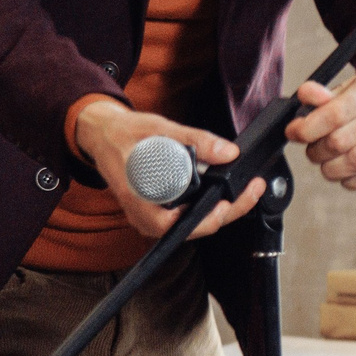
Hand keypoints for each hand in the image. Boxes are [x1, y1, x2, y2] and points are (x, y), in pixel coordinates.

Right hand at [74, 98, 267, 239]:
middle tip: (252, 190)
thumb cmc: (124, 134)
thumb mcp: (159, 129)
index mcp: (140, 202)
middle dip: (227, 211)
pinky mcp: (161, 208)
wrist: (103, 134)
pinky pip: (188, 212)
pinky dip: (209, 201)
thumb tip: (228, 153)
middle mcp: (146, 216)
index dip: (209, 219)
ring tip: (246, 189)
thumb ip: (194, 141)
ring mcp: (153, 215)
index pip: (179, 226)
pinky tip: (225, 188)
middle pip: (194, 226)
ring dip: (221, 207)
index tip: (231, 203)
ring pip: (193, 221)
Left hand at [285, 65, 355, 188]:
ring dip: (328, 166)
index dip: (306, 128)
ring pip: (350, 165)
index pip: (332, 116)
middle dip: (315, 149)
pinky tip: (345, 168)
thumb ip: (329, 94)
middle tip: (312, 146)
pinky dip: (347, 179)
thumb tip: (304, 96)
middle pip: (338, 143)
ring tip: (327, 158)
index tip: (294, 131)